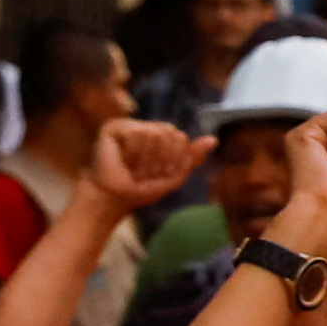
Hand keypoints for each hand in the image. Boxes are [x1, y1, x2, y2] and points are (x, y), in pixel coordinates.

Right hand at [86, 117, 203, 208]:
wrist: (112, 199)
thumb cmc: (140, 190)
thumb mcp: (173, 176)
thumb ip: (192, 157)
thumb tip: (214, 140)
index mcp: (162, 138)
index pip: (180, 138)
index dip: (172, 159)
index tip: (157, 174)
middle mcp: (146, 128)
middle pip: (170, 133)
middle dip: (160, 158)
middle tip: (143, 172)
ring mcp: (130, 126)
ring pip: (155, 133)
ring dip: (145, 158)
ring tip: (132, 167)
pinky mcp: (114, 127)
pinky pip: (137, 132)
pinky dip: (133, 151)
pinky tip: (123, 159)